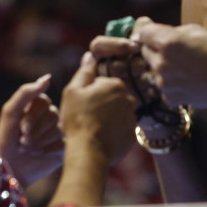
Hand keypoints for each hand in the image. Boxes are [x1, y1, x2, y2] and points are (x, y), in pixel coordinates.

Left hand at [0, 74, 65, 186]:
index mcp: (37, 106)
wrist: (10, 171)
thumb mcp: (10, 112)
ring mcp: (58, 132)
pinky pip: (63, 142)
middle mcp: (50, 117)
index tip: (20, 128)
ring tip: (29, 149)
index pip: (43, 100)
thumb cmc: (6, 141)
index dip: (31, 116)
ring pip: (58, 128)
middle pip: (52, 114)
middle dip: (34, 130)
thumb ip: (26, 93)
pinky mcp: (64, 147)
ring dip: (39, 141)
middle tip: (23, 142)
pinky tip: (40, 155)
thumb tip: (47, 77)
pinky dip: (48, 150)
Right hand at [59, 51, 138, 165]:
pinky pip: (123, 128)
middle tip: (87, 116)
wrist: (88, 151)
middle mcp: (129, 98)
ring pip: (119, 113)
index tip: (83, 104)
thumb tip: (89, 55)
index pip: (102, 83)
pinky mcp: (133, 134)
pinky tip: (102, 137)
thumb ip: (84, 72)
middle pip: (113, 97)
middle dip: (102, 104)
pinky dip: (115, 131)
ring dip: (110, 117)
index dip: (90, 93)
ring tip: (95, 128)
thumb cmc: (77, 119)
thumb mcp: (73, 91)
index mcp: (115, 84)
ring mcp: (132, 117)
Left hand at [96, 17, 206, 109]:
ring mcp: (163, 82)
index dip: (147, 32)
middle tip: (175, 52)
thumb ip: (169, 30)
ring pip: (153, 69)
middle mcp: (160, 62)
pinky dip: (170, 83)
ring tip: (185, 68)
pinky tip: (187, 81)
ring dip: (162, 67)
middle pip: (145, 52)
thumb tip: (150, 30)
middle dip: (155, 49)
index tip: (152, 34)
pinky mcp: (168, 97)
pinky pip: (162, 86)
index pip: (142, 33)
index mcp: (167, 42)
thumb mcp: (195, 31)